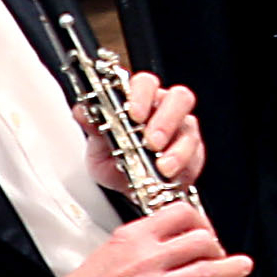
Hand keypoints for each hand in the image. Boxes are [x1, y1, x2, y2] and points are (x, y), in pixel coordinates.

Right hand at [38, 204, 254, 276]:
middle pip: (200, 240)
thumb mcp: (113, 248)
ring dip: (231, 268)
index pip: (181, 213)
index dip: (201, 219)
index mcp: (134, 238)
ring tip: (242, 266)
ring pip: (206, 270)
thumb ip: (145, 238)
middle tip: (218, 254)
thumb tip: (174, 232)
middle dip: (215, 246)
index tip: (206, 228)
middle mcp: (146, 259)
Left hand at [80, 67, 201, 197]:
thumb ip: (93, 127)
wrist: (130, 192)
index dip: (142, 95)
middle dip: (165, 119)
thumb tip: (81, 110)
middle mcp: (164, 111)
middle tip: (152, 141)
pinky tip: (168, 173)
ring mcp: (182, 129)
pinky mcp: (194, 151)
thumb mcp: (99, 148)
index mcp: (141, 103)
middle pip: (179, 97)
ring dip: (176, 146)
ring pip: (189, 125)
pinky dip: (182, 163)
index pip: (145, 84)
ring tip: (162, 165)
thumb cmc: (116, 164)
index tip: (133, 114)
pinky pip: (195, 152)